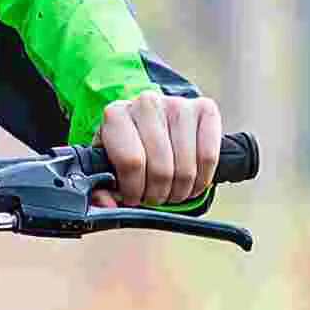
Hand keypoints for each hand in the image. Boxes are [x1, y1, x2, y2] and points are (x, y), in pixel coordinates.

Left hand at [92, 91, 222, 208]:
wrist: (149, 119)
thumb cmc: (126, 144)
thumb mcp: (106, 162)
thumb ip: (101, 187)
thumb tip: (108, 206)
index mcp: (116, 114)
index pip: (132, 162)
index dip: (134, 190)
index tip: (134, 199)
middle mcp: (147, 103)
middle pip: (161, 167)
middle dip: (157, 194)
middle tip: (154, 199)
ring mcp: (178, 104)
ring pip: (186, 166)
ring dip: (179, 191)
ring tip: (171, 193)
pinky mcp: (205, 108)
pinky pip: (209, 156)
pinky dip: (202, 179)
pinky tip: (191, 184)